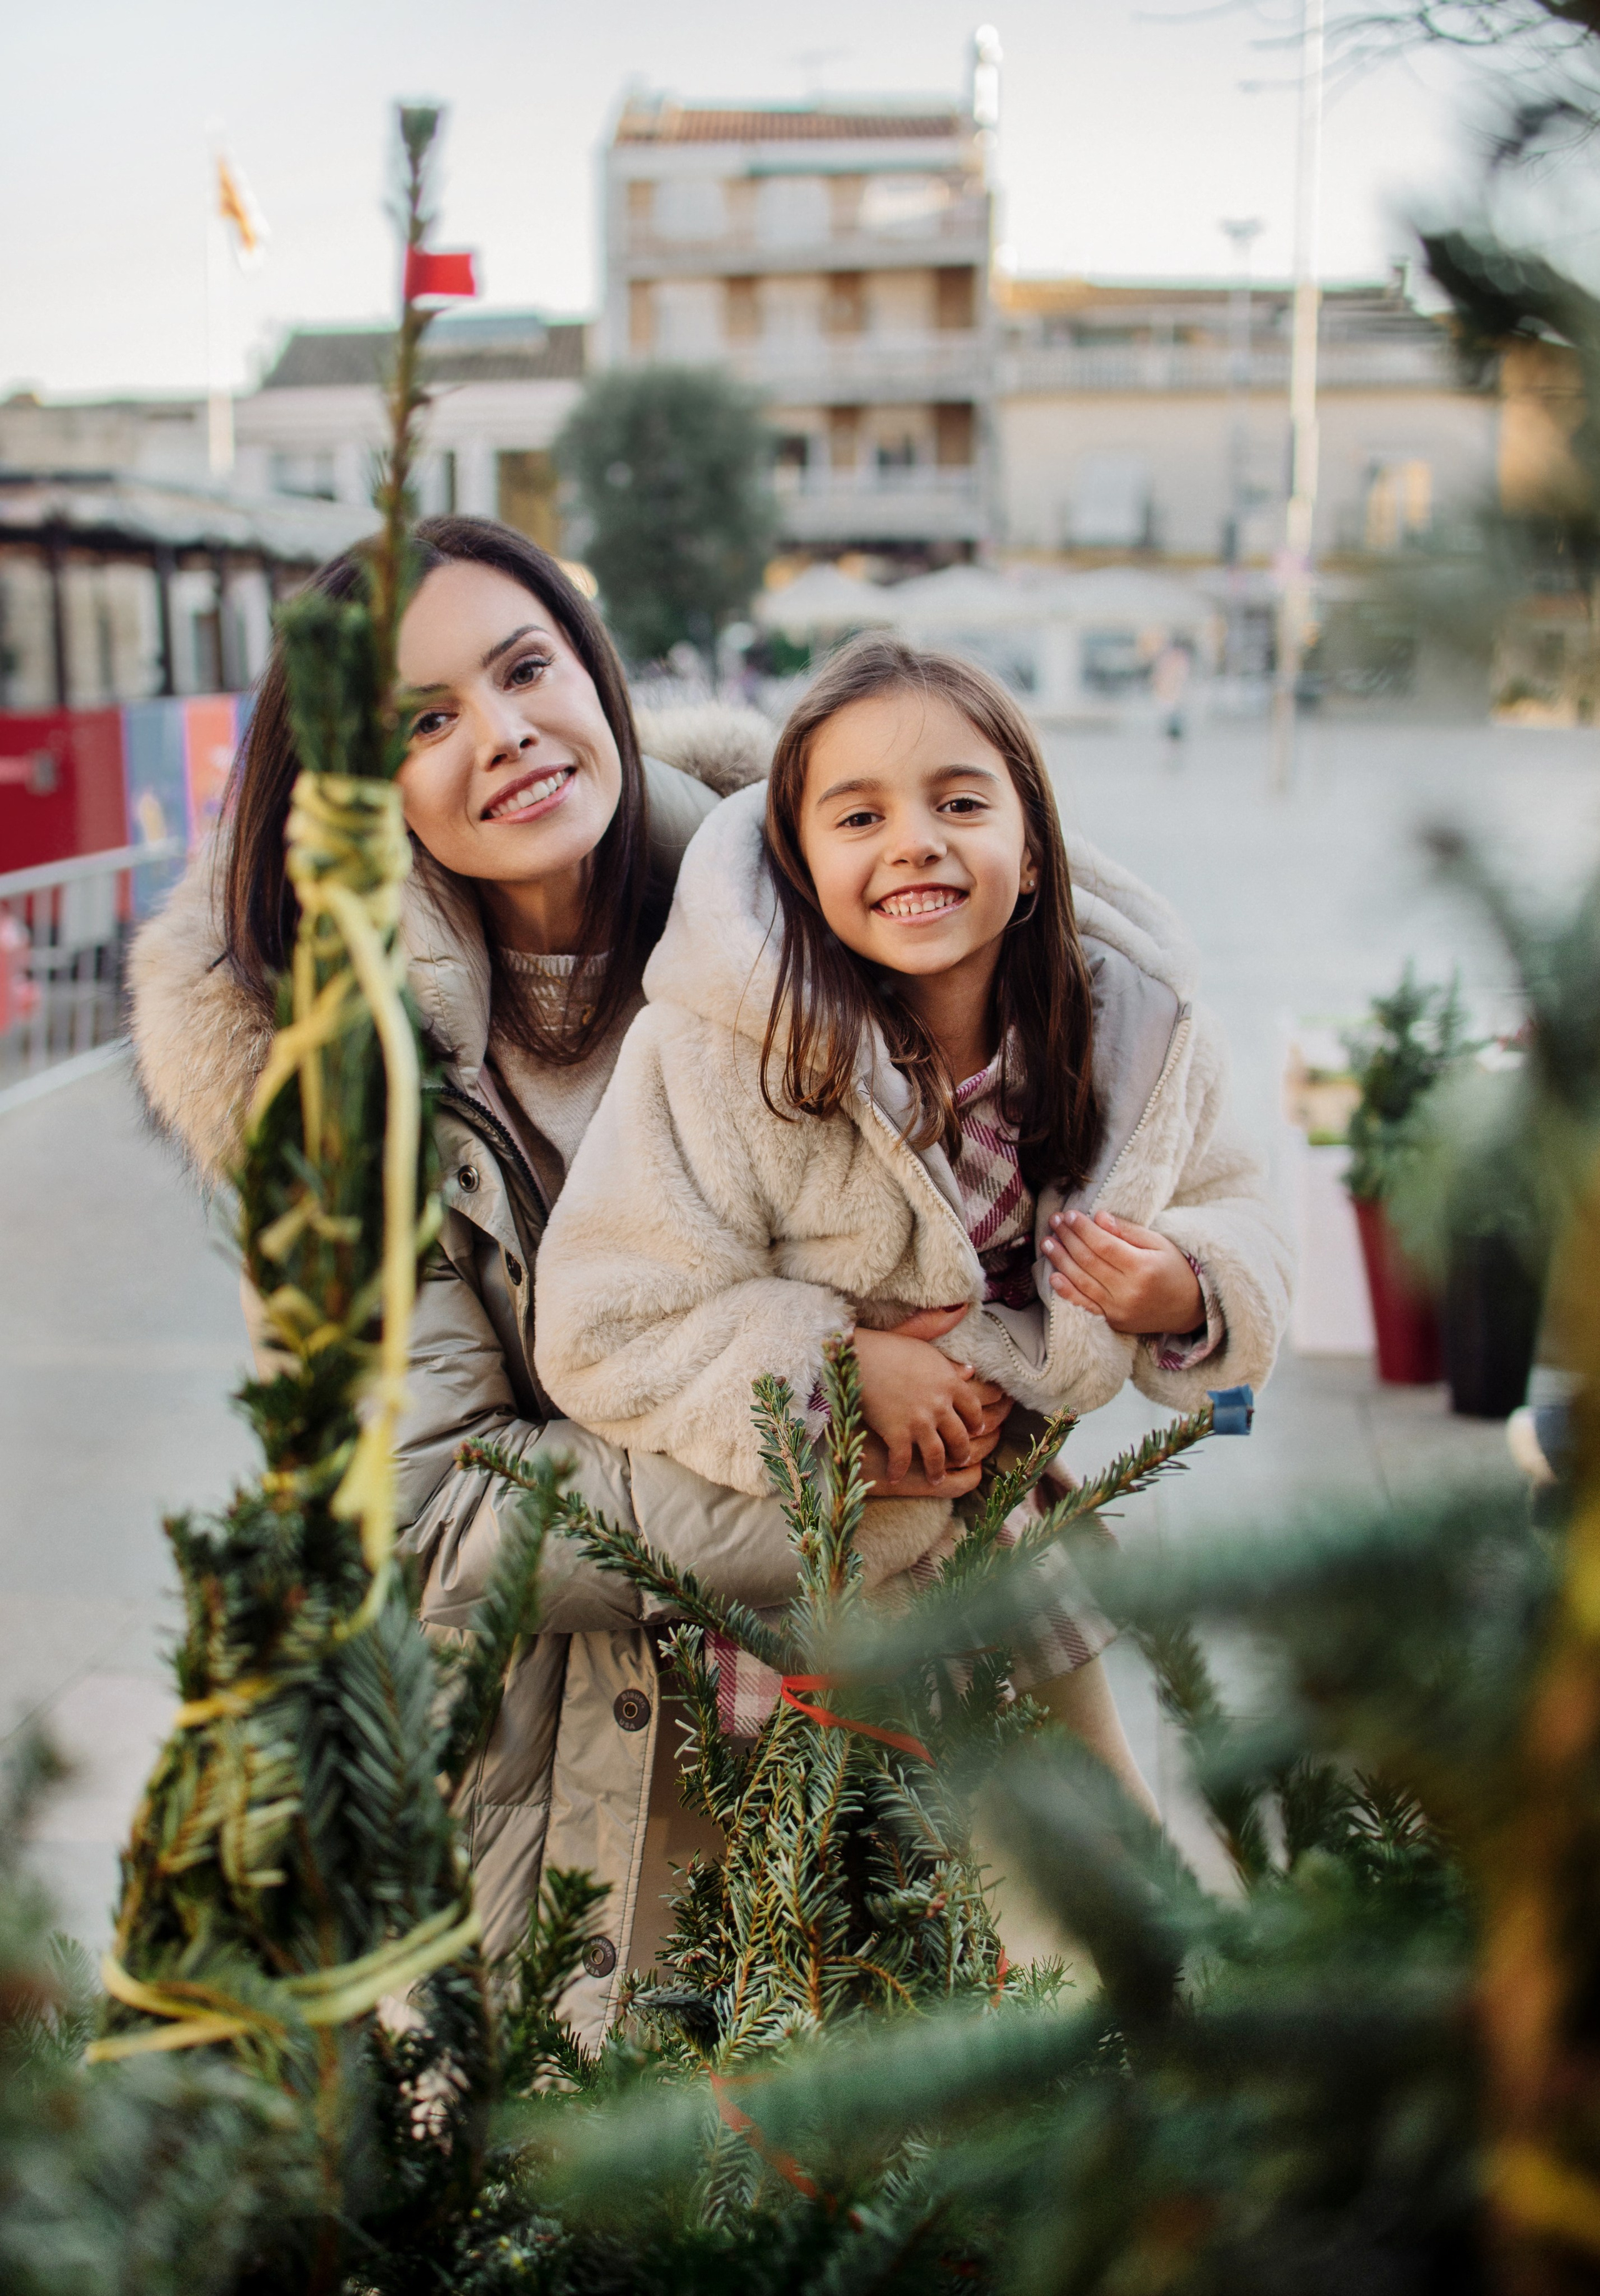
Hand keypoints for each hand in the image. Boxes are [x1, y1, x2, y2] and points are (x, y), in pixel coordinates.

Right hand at [853, 1306, 1012, 1485]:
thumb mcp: (928, 1352)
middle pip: (960, 1437)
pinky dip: (898, 1471)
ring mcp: (918, 1422)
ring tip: (936, 1478)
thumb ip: (951, 1367)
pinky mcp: (896, 1433)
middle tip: (962, 1459)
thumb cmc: (892, 1348)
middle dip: (963, 1452)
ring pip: (937, 1455)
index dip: (977, 1423)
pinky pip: (902, 1460)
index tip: (978, 1431)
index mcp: (950, 1384)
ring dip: (938, 1470)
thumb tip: (972, 1372)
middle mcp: (939, 1406)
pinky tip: (895, 1477)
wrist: (861, 1355)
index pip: (973, 1410)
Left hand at [1042, 1210, 1203, 1336]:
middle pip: (1089, 1261)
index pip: (1103, 1245)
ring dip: (1061, 1261)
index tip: (1069, 1214)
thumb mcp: (1159, 1243)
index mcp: (1142, 1268)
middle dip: (1068, 1239)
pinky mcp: (1114, 1322)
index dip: (1083, 1229)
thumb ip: (1128, 1231)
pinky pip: (1085, 1306)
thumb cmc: (1175, 1269)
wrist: (1190, 1308)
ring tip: (1048, 1243)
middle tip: (1054, 1222)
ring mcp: (1119, 1310)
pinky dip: (1067, 1292)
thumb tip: (1099, 1217)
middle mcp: (1129, 1291)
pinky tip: (1053, 1276)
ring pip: (1082, 1282)